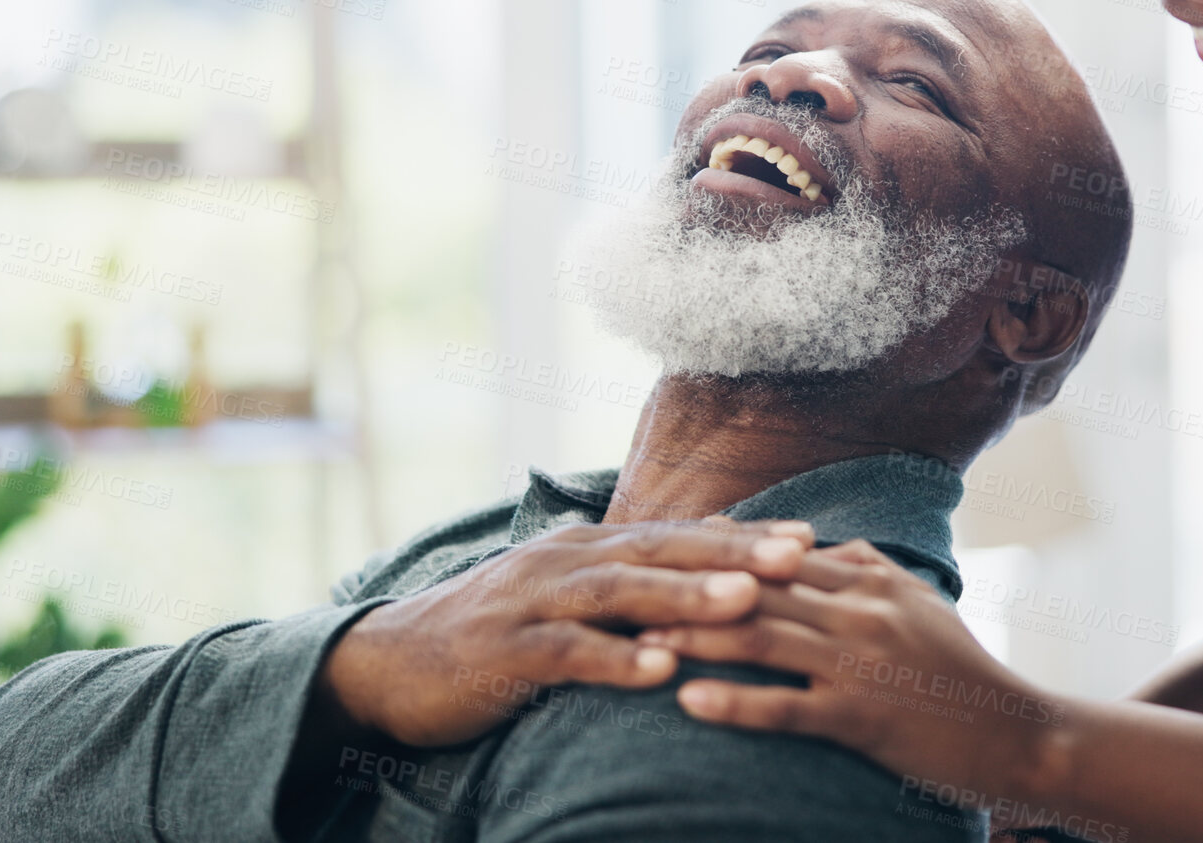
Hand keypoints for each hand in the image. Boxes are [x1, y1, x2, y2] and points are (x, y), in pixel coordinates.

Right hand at [326, 518, 813, 746]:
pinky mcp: (503, 650)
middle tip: (800, 555)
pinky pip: (566, 653)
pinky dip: (614, 658)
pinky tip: (660, 669)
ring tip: (746, 599)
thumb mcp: (565, 595)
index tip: (813, 539)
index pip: (679, 534)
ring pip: (619, 592)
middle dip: (734, 550)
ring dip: (685, 594)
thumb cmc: (493, 634)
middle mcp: (565, 561)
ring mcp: (532, 602)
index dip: (745, 535)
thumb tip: (710, 557)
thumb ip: (630, 578)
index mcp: (588, 548)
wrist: (389, 665)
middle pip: (661, 549)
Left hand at [638, 540, 1060, 802]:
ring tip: (636, 642)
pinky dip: (737, 703)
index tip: (653, 549)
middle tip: (621, 594)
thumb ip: (863, 566)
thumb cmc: (961, 669)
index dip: (708, 551)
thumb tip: (813, 545)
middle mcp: (859, 611)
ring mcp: (861, 663)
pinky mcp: (864, 717)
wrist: (1019, 734)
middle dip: (683, 591)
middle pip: (752, 590)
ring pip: (761, 640)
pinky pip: (788, 707)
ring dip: (694, 640)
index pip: (770, 555)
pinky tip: (688, 701)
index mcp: (865, 580)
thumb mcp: (916, 601)